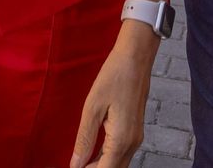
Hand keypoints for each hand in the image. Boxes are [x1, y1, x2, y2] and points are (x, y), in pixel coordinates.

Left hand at [69, 23, 156, 166]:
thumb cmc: (114, 76)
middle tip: (76, 164)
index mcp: (122, 139)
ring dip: (101, 165)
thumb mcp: (92, 108)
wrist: (136, 57)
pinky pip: (122, 152)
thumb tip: (76, 164)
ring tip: (81, 162)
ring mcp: (136, 136)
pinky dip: (108, 156)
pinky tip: (94, 152)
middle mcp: (132, 142)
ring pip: (119, 163)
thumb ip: (84, 139)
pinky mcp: (136, 129)